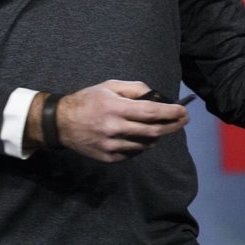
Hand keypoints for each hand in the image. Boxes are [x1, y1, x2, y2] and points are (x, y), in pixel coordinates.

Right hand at [44, 80, 189, 162]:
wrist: (61, 124)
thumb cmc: (88, 100)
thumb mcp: (109, 86)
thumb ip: (134, 89)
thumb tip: (156, 96)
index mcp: (115, 108)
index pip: (151, 112)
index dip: (171, 112)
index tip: (183, 111)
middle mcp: (114, 128)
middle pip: (153, 130)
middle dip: (172, 125)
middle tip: (183, 120)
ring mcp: (111, 145)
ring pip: (145, 144)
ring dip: (157, 135)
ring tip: (161, 128)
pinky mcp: (108, 158)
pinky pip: (133, 153)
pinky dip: (141, 145)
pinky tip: (142, 137)